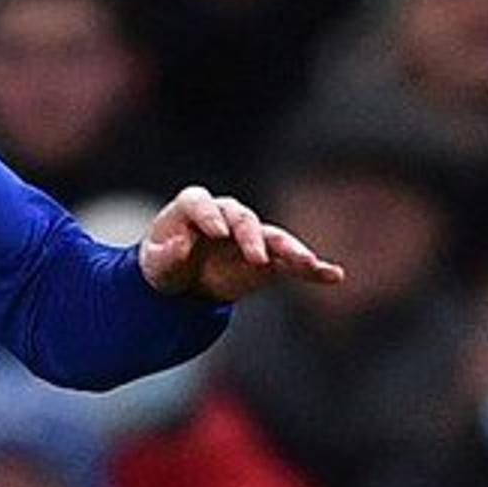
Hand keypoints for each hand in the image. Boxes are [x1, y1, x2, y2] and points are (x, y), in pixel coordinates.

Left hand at [138, 185, 345, 303]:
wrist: (181, 282)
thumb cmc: (163, 265)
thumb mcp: (154, 265)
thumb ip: (165, 256)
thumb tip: (180, 247)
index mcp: (193, 208)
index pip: (201, 204)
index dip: (209, 216)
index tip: (216, 233)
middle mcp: (226, 216)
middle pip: (241, 219)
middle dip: (250, 237)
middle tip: (257, 257)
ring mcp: (249, 236)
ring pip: (272, 237)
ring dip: (290, 250)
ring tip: (307, 262)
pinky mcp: (267, 259)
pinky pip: (290, 262)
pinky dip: (311, 269)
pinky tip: (332, 275)